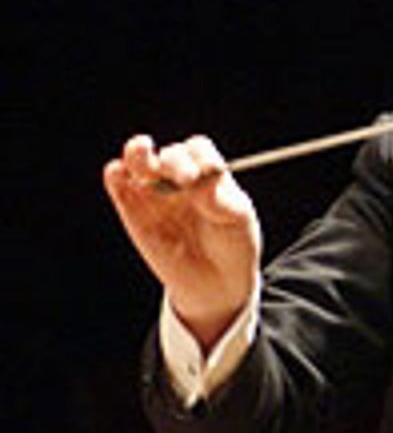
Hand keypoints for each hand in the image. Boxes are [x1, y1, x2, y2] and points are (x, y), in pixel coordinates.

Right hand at [103, 133, 260, 350]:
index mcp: (208, 171)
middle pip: (170, 153)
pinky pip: (118, 183)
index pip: (198, 150)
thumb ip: (218, 199)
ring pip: (138, 159)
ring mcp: (154, 189)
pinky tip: (119, 174)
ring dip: (137, 154)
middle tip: (185, 179)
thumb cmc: (232, 245)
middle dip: (175, 162)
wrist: (215, 282)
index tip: (208, 176)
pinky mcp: (131, 207)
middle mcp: (178, 174)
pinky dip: (116, 175)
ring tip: (141, 153)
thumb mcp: (236, 220)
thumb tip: (200, 178)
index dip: (200, 159)